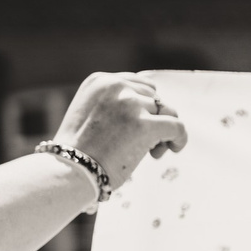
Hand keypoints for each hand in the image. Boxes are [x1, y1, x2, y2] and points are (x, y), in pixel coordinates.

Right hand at [52, 73, 188, 191]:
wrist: (69, 170)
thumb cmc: (81, 149)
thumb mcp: (92, 112)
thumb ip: (117, 103)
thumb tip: (158, 103)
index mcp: (99, 80)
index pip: (139, 84)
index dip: (146, 107)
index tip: (139, 125)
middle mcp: (114, 86)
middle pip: (155, 99)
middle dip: (154, 120)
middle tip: (144, 144)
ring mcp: (129, 104)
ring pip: (167, 112)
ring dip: (163, 132)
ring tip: (150, 151)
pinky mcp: (143, 124)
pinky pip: (177, 126)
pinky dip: (180, 139)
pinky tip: (174, 149)